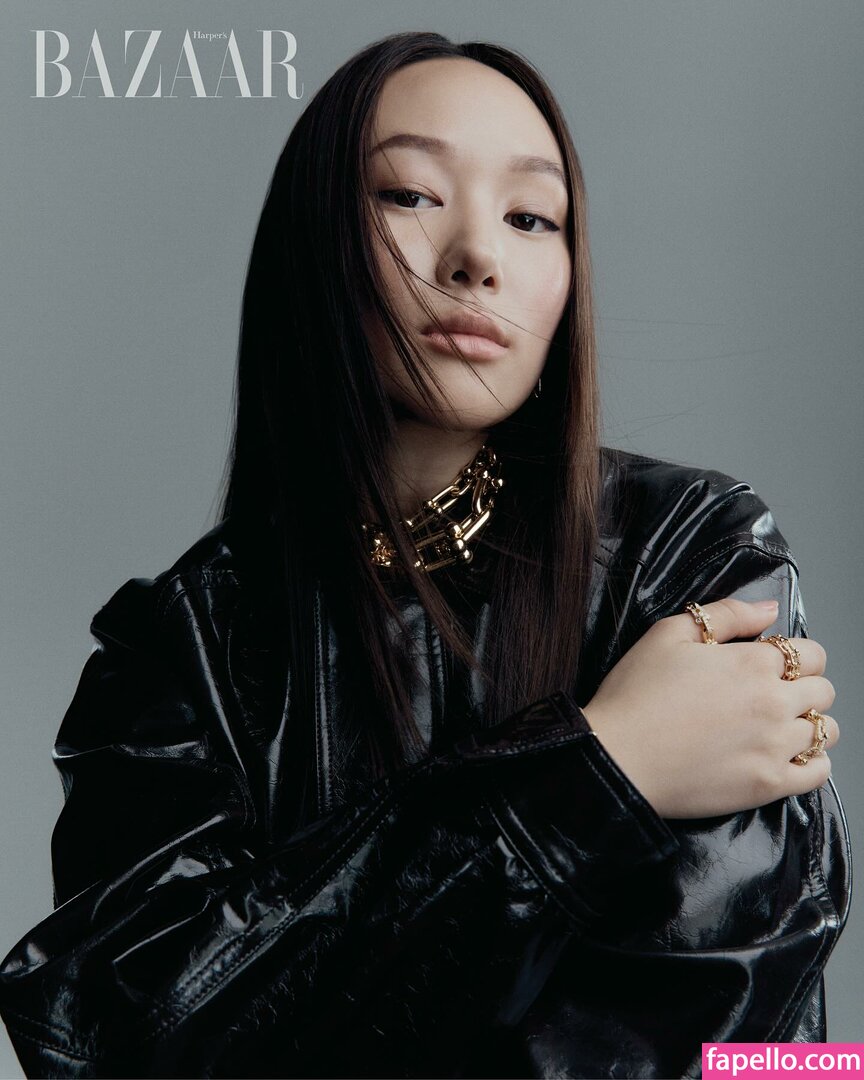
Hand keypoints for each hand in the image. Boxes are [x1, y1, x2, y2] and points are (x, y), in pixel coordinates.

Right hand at [580, 598, 838, 818]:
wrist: (616, 757)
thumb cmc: (634, 693)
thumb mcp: (667, 634)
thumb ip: (726, 615)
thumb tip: (769, 610)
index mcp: (753, 663)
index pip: (811, 653)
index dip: (795, 656)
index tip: (771, 665)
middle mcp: (774, 703)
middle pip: (823, 692)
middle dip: (803, 687)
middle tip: (770, 695)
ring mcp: (775, 747)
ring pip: (827, 731)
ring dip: (808, 724)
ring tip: (777, 726)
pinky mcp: (769, 785)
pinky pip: (819, 773)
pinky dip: (812, 762)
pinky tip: (786, 756)